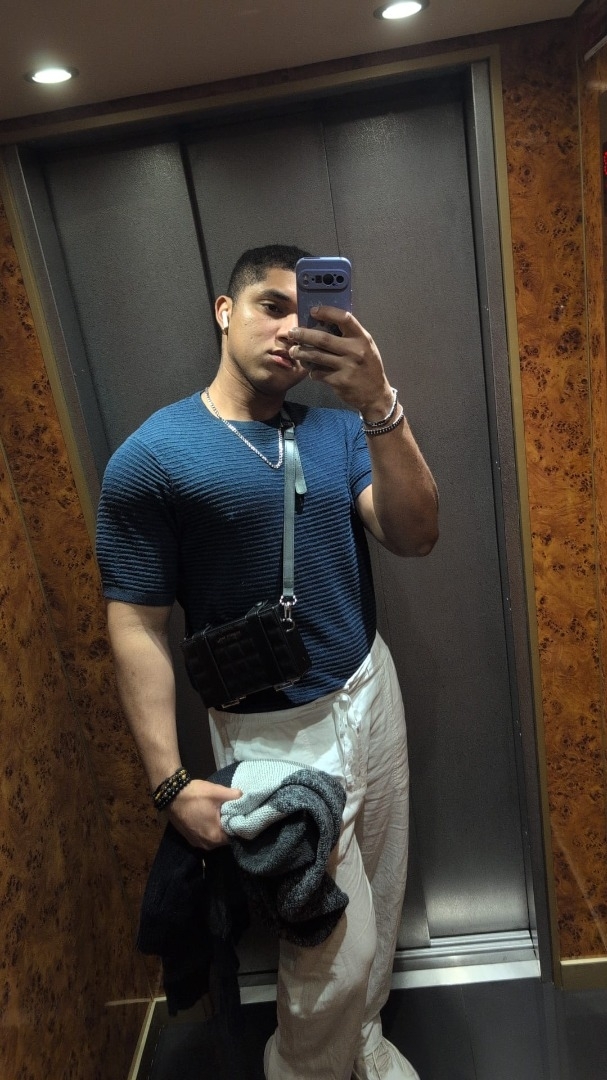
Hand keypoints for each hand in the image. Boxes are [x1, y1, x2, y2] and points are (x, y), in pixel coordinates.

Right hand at [166, 778, 241, 849]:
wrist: (171, 795)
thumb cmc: (195, 795)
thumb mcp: (218, 792)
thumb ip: (235, 796)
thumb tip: (245, 797)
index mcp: (215, 837)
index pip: (235, 835)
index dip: (238, 824)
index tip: (239, 814)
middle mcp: (207, 845)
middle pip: (224, 838)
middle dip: (227, 826)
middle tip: (229, 812)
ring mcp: (196, 843)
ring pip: (214, 838)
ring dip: (217, 828)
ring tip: (218, 814)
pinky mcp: (189, 839)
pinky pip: (204, 837)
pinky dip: (208, 829)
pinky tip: (208, 817)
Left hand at [288, 304, 393, 419]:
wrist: (375, 394)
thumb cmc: (368, 367)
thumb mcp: (366, 347)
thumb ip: (349, 336)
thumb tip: (324, 323)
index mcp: (362, 338)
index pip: (344, 318)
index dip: (327, 312)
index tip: (313, 311)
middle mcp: (355, 351)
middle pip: (323, 339)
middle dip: (303, 334)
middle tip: (292, 333)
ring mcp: (346, 367)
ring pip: (316, 356)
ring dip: (301, 353)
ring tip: (293, 351)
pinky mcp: (339, 381)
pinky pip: (318, 373)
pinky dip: (311, 370)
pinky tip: (310, 369)